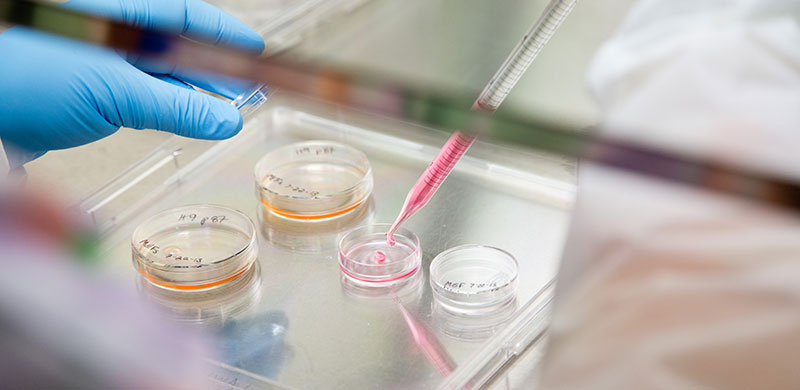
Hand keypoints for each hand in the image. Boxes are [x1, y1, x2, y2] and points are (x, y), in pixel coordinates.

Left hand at [0, 0, 264, 166]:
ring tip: (227, 110)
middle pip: (175, 45)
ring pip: (158, 73)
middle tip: (248, 88)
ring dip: (193, 93)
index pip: (183, 16)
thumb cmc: (24, 78)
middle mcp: (108, 30)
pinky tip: (188, 118)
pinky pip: (138, 94)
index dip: (223, 35)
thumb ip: (176, 107)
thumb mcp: (116, 93)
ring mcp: (95, 59)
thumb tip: (225, 119)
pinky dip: (166, 107)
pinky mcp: (85, 89)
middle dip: (213, 68)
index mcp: (117, 12)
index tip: (254, 51)